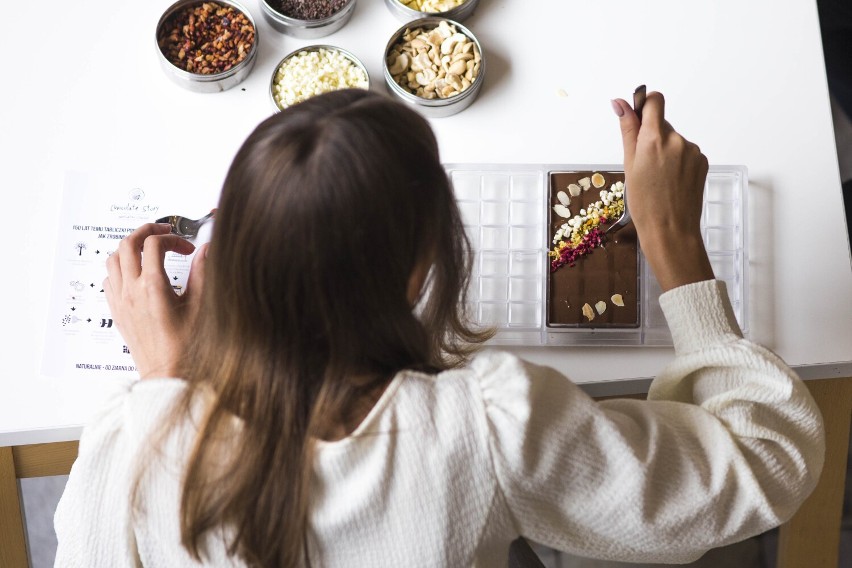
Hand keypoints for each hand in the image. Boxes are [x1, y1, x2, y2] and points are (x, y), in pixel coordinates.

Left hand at [103, 223, 206, 378]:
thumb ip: (202, 273)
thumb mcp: (200, 306)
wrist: (168, 373)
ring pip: (113, 259)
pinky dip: (121, 268)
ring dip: (130, 247)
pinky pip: (109, 279)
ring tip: (148, 248)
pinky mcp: (117, 311)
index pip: (155, 244)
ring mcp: (121, 301)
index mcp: (152, 287)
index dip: (173, 238)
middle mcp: (132, 291)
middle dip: (147, 231)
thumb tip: (206, 251)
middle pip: (128, 244)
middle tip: (163, 232)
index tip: (187, 247)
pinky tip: (136, 273)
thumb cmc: (185, 347)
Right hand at [612, 92, 713, 290]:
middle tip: (643, 164)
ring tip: (658, 177)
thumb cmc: (645, 203)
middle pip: (662, 124)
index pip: (654, 101)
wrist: (671, 229)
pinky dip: (677, 162)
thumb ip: (628, 130)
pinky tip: (671, 181)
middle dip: (651, 137)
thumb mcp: (629, 165)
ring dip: (665, 151)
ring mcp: (693, 151)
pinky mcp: (702, 161)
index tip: (637, 118)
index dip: (645, 106)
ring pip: (674, 140)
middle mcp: (677, 140)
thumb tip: (620, 103)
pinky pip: (686, 153)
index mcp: (655, 138)